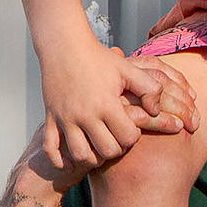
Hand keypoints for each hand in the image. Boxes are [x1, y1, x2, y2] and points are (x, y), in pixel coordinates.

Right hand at [37, 41, 193, 172]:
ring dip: (93, 157)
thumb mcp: (128, 69)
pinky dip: (61, 160)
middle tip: (116, 137)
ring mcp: (65, 118)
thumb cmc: (99, 58)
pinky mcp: (50, 118)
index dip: (133, 136)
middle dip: (117, 148)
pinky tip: (71, 159)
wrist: (64, 46)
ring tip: (98, 146)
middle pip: (107, 151)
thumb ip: (150, 89)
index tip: (131, 126)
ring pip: (81, 155)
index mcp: (106, 103)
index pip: (127, 138)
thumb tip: (155, 111)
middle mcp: (85, 114)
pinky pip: (51, 149)